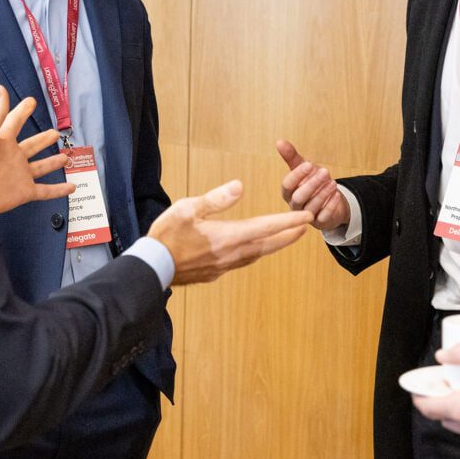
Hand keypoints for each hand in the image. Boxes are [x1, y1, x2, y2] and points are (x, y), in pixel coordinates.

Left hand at [0, 88, 73, 214]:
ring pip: (40, 167)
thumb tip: (0, 89)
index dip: (23, 110)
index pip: (15, 122)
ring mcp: (19, 175)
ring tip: (65, 157)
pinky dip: (59, 190)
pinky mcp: (24, 191)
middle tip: (54, 133)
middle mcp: (13, 157)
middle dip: (42, 139)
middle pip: (31, 146)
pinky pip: (45, 191)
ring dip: (52, 162)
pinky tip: (70, 187)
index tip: (31, 101)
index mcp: (3, 141)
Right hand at [149, 180, 312, 284]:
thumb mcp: (188, 209)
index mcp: (228, 236)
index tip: (307, 218)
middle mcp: (232, 253)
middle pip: (268, 244)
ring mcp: (224, 266)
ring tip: (284, 237)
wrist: (152, 268)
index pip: (266, 227)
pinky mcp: (215, 272)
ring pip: (257, 255)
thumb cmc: (167, 235)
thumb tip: (240, 186)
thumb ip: (216, 198)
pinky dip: (255, 253)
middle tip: (305, 227)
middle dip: (288, 235)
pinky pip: (243, 261)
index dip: (288, 221)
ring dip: (273, 245)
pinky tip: (253, 250)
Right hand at [276, 139, 349, 230]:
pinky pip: (323, 216)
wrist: (329, 197)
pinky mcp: (319, 222)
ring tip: (333, 182)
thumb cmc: (311, 181)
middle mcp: (294, 205)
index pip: (287, 185)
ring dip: (323, 194)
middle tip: (324, 172)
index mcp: (288, 192)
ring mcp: (306, 215)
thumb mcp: (303, 167)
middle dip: (312, 184)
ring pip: (311, 207)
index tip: (308, 164)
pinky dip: (330, 205)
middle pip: (299, 197)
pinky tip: (336, 194)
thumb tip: (279, 141)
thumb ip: (291, 156)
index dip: (297, 175)